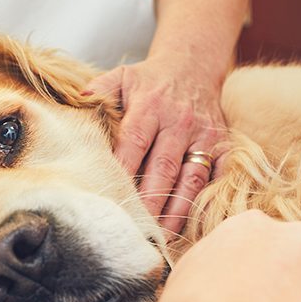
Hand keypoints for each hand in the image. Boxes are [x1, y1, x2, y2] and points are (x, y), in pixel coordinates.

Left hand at [86, 55, 227, 235]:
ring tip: (161, 236)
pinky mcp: (224, 145)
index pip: (134, 142)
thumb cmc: (149, 80)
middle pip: (163, 167)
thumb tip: (76, 106)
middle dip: (149, 201)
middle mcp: (179, 121)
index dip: (123, 171)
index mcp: (150, 106)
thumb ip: (99, 92)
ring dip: (177, 209)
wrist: (193, 64)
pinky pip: (220, 177)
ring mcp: (204, 135)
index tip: (110, 197)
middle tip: (135, 229)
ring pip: (191, 178)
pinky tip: (194, 224)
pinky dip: (208, 201)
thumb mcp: (121, 77)